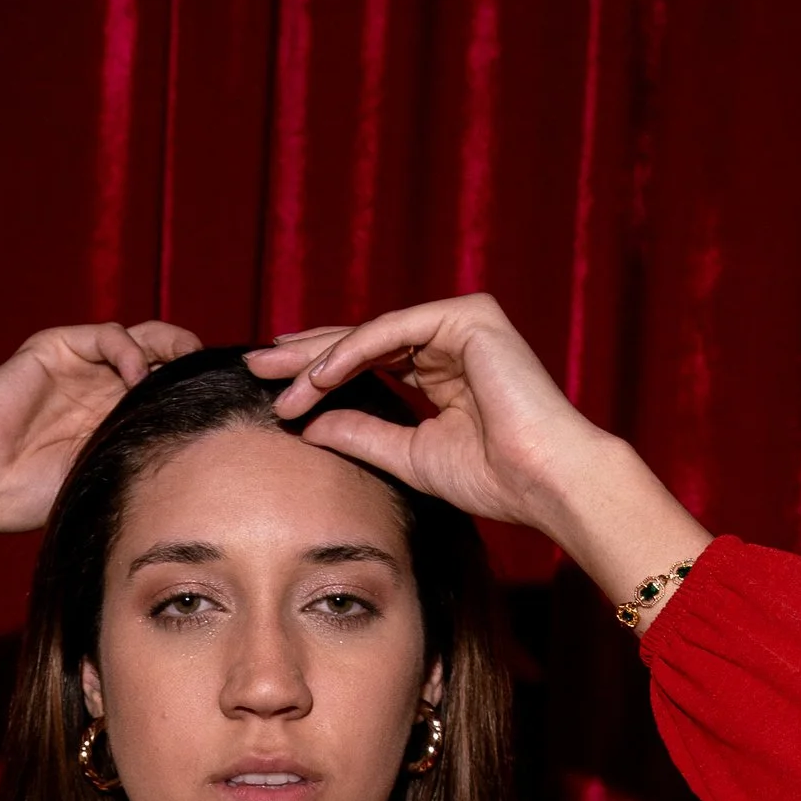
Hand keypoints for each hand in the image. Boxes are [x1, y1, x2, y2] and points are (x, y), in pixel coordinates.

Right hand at [0, 321, 201, 539]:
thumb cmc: (29, 497)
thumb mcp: (105, 479)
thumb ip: (143, 459)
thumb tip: (209, 469)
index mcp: (112, 419)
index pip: (167, 393)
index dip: (197, 394)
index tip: (231, 405)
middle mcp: (100, 388)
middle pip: (163, 360)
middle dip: (193, 366)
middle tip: (220, 378)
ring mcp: (79, 367)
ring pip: (142, 339)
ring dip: (171, 349)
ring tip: (189, 369)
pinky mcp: (56, 349)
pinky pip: (107, 336)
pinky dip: (130, 351)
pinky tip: (137, 379)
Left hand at [246, 294, 623, 541]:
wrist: (545, 483)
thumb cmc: (495, 479)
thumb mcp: (408, 456)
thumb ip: (360, 433)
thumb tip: (307, 423)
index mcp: (443, 369)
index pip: (368, 361)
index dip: (318, 374)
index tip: (274, 393)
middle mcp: (452, 339)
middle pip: (362, 340)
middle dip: (305, 354)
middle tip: (255, 366)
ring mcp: (461, 323)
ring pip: (371, 333)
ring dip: (320, 358)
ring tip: (278, 382)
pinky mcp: (469, 317)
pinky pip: (393, 330)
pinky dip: (351, 351)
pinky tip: (317, 376)